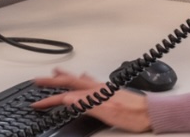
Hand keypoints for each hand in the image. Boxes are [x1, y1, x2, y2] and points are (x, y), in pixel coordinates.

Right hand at [30, 69, 153, 131]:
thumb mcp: (107, 112)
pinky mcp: (109, 91)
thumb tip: (67, 99)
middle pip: (69, 83)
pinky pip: (90, 82)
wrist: (153, 113)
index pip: (65, 96)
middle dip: (52, 82)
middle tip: (38, 80)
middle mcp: (97, 88)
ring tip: (56, 73)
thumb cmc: (134, 115)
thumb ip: (86, 104)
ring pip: (79, 80)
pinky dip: (82, 79)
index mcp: (93, 93)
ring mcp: (103, 88)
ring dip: (65, 77)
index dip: (50, 100)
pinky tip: (84, 77)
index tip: (37, 103)